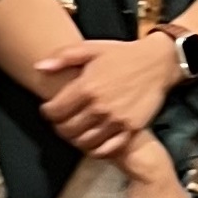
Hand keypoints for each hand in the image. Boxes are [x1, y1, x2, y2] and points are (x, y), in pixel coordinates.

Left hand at [35, 33, 179, 155]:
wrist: (157, 63)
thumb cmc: (122, 54)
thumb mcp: (91, 48)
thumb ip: (63, 57)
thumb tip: (39, 68)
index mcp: (87, 87)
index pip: (55, 111)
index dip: (47, 112)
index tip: (49, 109)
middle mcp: (100, 106)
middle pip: (67, 129)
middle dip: (59, 127)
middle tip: (61, 121)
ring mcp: (116, 120)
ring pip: (85, 142)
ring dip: (75, 139)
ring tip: (76, 131)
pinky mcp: (131, 129)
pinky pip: (107, 149)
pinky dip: (95, 149)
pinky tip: (93, 141)